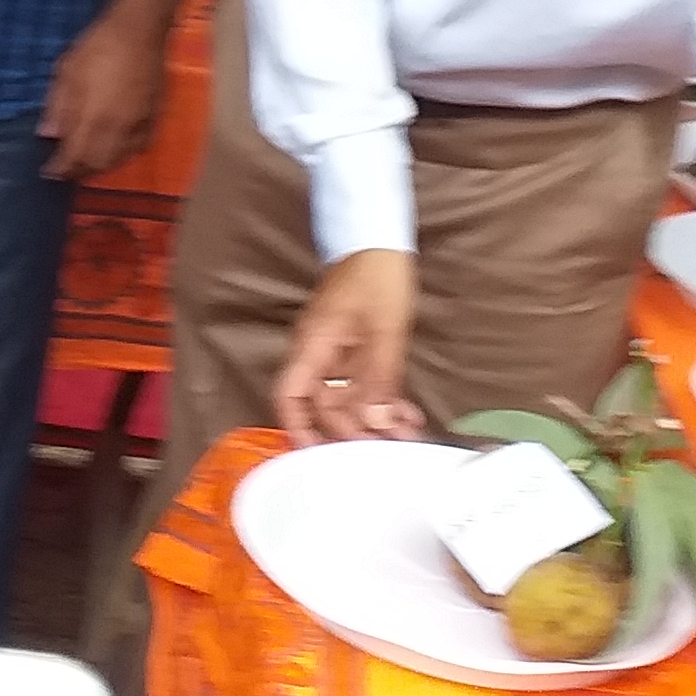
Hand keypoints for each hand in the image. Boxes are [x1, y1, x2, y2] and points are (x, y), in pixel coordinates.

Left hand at [37, 0, 166, 179]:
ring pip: (118, 159)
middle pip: (97, 163)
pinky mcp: (154, 118)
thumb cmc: (98, 46)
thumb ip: (57, 106)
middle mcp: (118, 129)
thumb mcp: (67, 71)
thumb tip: (48, 135)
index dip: (60, 168)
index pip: (75, 156)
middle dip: (79, 170)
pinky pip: (138, 148)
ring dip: (100, 166)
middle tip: (65, 169)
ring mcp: (138, 125)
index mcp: (94, 117)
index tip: (48, 173)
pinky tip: (114, 150)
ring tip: (86, 162)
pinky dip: (123, 155)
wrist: (140, 30)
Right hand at [274, 249, 420, 443]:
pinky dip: (381, 400)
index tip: (318, 456)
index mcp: (313, 346)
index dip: (299, 428)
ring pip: (347, 398)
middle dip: (354, 431)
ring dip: (373, 419)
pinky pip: (363, 384)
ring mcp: (337, 351)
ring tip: (405, 435)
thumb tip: (374, 422)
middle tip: (388, 450)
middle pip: (324, 405)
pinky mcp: (355, 349)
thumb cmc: (375, 275)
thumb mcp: (383, 331)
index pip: (290, 396)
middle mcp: (318, 353)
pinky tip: (404, 413)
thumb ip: (378, 379)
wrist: (379, 239)